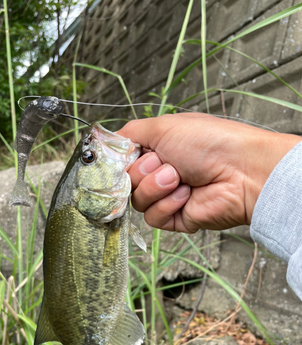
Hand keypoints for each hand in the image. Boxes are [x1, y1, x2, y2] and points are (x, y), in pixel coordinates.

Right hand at [117, 113, 299, 232]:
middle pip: (125, 182)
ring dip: (156, 187)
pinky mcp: (174, 218)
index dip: (117, 162)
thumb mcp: (162, 126)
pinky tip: (186, 195)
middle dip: (143, 171)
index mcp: (154, 150)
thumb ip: (128, 134)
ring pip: (136, 200)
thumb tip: (103, 141)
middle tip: (167, 163)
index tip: (119, 159)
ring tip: (180, 177)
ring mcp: (165, 196)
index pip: (120, 160)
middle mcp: (158, 173)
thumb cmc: (208, 142)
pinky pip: (152, 218)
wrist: (240, 171)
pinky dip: (167, 204)